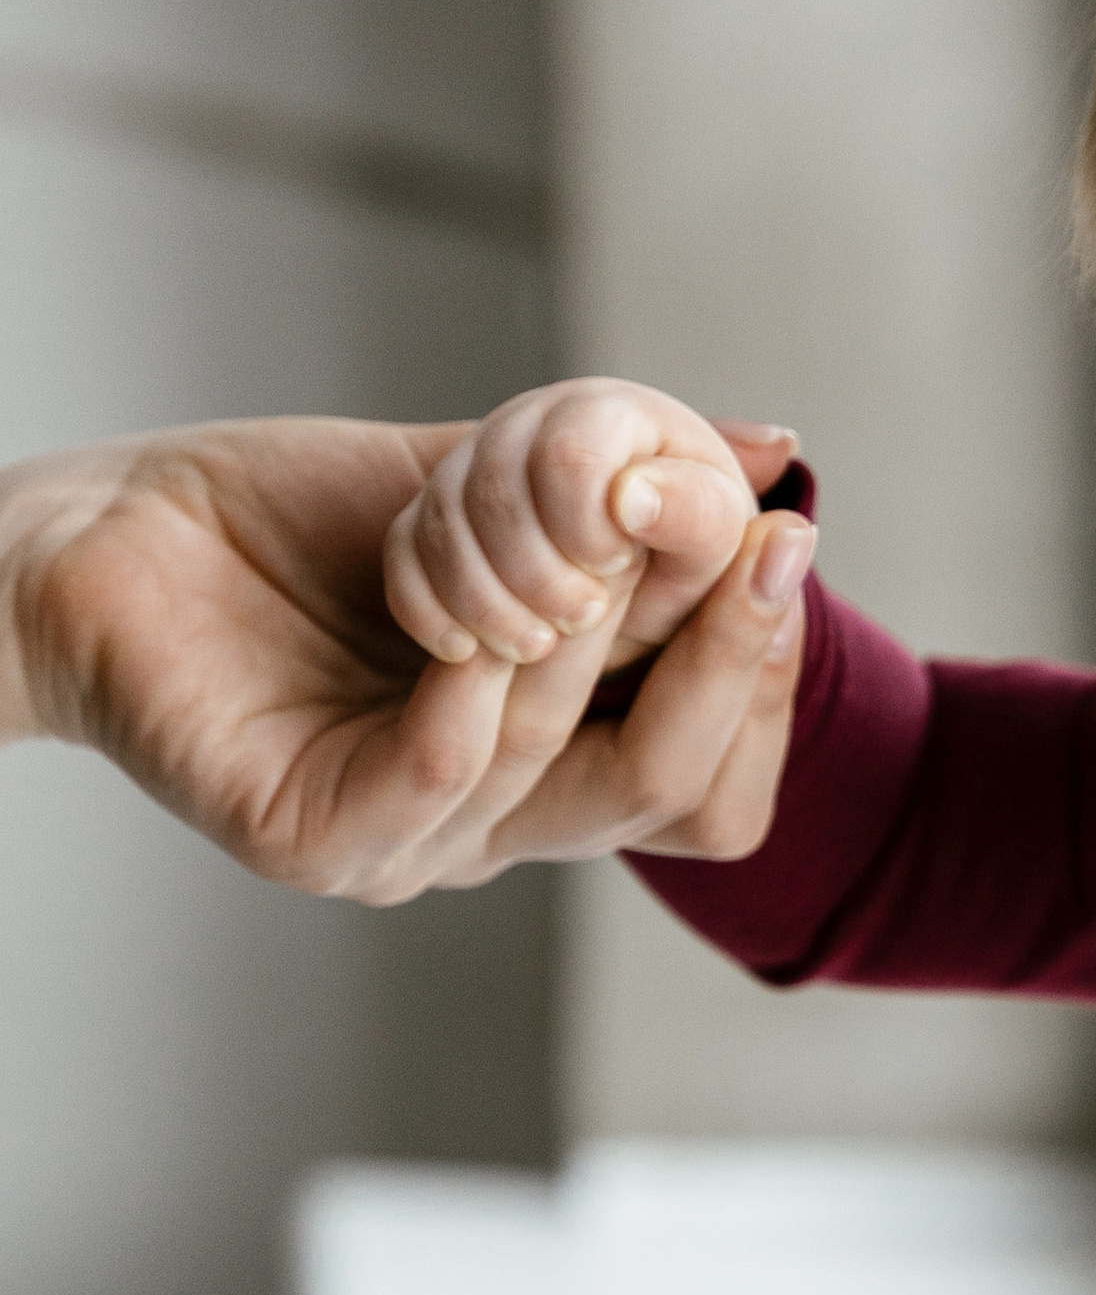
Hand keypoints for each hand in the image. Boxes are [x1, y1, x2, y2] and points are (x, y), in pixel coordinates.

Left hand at [0, 414, 813, 899]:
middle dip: (731, 660)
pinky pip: (433, 788)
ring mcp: (411, 840)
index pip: (718, 764)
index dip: (763, 665)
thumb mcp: (491, 485)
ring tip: (569, 534)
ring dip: (578, 640)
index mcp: (556, 751)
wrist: (115, 530)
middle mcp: (498, 816)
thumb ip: (628, 483)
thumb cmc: (292, 519)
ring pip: (560, 773)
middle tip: (752, 539)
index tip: (778, 534)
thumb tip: (781, 454)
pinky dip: (470, 703)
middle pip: (678, 788)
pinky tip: (470, 623)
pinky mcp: (316, 839)